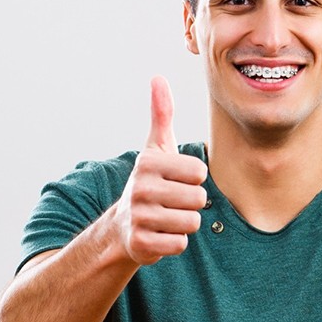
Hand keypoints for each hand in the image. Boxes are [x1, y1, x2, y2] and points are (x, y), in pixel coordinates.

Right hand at [115, 76, 207, 264]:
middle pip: (199, 199)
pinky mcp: (141, 243)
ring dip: (184, 222)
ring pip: (192, 222)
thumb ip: (161, 114)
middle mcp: (140, 188)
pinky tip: (160, 233)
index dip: (193, 179)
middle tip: (172, 201)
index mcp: (148, 162)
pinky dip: (175, 241)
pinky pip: (181, 243)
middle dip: (191, 202)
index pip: (199, 173)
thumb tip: (158, 78)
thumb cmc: (150, 180)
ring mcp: (139, 217)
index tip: (176, 179)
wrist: (122, 224)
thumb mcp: (156, 147)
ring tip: (167, 216)